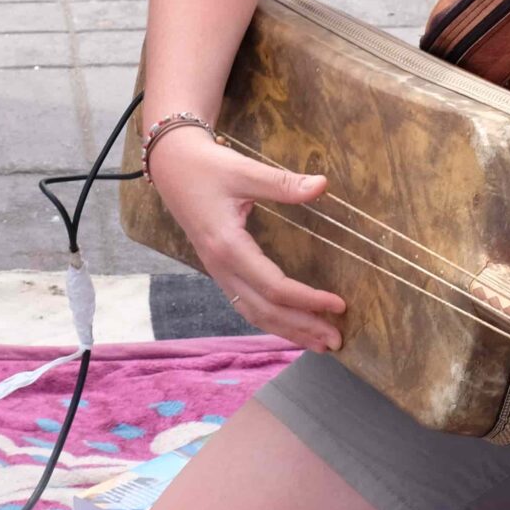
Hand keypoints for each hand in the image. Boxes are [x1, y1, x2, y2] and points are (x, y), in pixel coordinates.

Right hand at [147, 130, 345, 351]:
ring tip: (318, 343)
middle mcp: (221, 266)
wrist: (171, 165)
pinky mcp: (219, 268)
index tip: (339, 304)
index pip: (274, 286)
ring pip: (254, 313)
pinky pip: (245, 304)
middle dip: (302, 327)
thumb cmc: (205, 166)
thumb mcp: (244, 170)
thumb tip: (322, 185)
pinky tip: (288, 326)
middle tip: (336, 340)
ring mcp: (218, 270)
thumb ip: (282, 184)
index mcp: (228, 246)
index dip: (308, 300)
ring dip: (287, 330)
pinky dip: (270, 320)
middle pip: (265, 310)